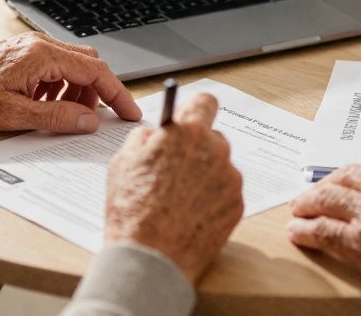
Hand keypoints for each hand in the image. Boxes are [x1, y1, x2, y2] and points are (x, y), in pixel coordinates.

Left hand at [0, 32, 140, 132]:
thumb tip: (88, 121)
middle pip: (88, 64)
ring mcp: (29, 46)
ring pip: (72, 66)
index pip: (95, 72)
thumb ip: (56, 117)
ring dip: (76, 91)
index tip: (130, 111)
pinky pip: (54, 67)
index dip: (117, 93)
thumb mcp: (13, 115)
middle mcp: (38, 44)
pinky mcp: (21, 52)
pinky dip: (60, 87)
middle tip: (97, 119)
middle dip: (98, 92)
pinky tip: (44, 105)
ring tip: (61, 115)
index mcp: (41, 55)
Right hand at [104, 93, 243, 282]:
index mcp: (187, 133)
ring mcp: (230, 179)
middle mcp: (215, 150)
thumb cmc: (132, 211)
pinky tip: (190, 214)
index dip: (194, 110)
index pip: (205, 102)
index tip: (188, 119)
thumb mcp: (123, 162)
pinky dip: (212, 199)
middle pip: (212, 137)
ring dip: (205, 175)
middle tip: (175, 168)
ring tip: (179, 199)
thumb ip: (144, 138)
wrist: (149, 259)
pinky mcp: (237, 205)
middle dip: (196, 148)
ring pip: (220, 166)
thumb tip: (155, 133)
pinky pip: (226, 192)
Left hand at [287, 154, 360, 302]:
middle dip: (332, 183)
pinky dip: (306, 229)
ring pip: (329, 197)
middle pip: (350, 177)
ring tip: (300, 207)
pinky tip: (297, 231)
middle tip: (319, 190)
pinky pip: (323, 230)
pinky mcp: (359, 241)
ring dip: (310, 201)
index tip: (360, 186)